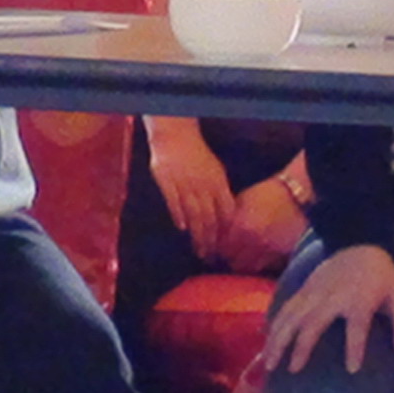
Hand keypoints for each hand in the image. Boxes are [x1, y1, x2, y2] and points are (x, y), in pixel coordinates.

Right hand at [145, 117, 235, 259]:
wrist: (175, 136)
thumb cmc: (196, 154)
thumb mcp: (215, 171)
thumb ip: (220, 192)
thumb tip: (226, 216)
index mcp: (217, 182)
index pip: (225, 211)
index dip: (225, 230)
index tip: (223, 246)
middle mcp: (202, 185)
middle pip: (209, 217)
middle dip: (211, 239)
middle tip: (210, 256)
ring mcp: (184, 184)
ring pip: (193, 214)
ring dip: (197, 234)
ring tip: (198, 250)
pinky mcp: (167, 182)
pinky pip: (174, 202)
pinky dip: (179, 215)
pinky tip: (182, 228)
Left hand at [215, 177, 308, 273]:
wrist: (293, 195)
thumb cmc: (264, 194)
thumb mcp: (241, 201)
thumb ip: (229, 220)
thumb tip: (217, 234)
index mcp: (241, 226)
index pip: (222, 248)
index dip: (219, 248)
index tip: (219, 246)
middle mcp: (254, 241)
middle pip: (234, 261)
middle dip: (230, 257)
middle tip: (230, 252)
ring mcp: (269, 249)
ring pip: (250, 267)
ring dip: (244, 263)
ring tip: (244, 255)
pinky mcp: (282, 253)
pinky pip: (266, 266)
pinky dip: (260, 263)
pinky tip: (258, 254)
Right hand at [262, 244, 393, 373]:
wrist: (359, 240)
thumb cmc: (381, 275)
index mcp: (359, 300)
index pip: (357, 327)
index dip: (355, 347)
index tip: (352, 369)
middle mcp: (333, 297)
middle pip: (313, 322)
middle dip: (301, 346)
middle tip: (292, 369)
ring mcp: (315, 292)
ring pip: (291, 316)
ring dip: (278, 338)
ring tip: (269, 361)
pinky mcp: (304, 289)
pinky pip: (285, 307)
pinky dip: (274, 324)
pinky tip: (266, 340)